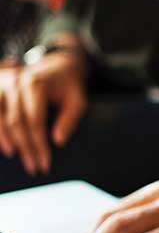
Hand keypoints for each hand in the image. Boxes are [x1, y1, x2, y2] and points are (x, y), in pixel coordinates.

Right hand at [0, 48, 87, 174]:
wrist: (57, 65)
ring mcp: (2, 83)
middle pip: (16, 122)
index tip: (44, 162)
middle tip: (33, 167)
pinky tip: (4, 143)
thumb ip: (69, 119)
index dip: (38, 144)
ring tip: (15, 156)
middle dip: (25, 147)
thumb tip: (57, 141)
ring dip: (6, 139)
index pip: (34, 121)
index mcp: (36, 85)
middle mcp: (15, 82)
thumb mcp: (78, 100)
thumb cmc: (68, 86)